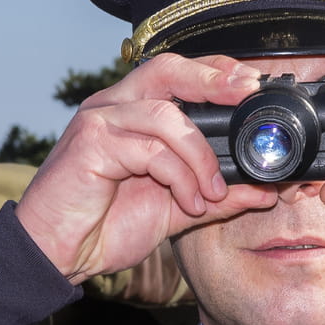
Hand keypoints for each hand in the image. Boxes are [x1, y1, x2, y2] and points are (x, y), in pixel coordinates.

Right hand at [15, 54, 277, 282]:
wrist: (58, 254)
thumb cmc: (107, 224)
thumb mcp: (178, 208)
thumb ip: (220, 197)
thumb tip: (266, 191)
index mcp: (134, 110)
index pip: (179, 73)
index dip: (217, 72)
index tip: (253, 86)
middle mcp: (114, 105)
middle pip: (169, 69)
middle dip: (214, 80)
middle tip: (247, 96)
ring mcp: (100, 120)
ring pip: (167, 116)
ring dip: (200, 157)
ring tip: (212, 192)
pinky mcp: (90, 143)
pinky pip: (151, 151)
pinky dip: (180, 178)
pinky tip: (189, 202)